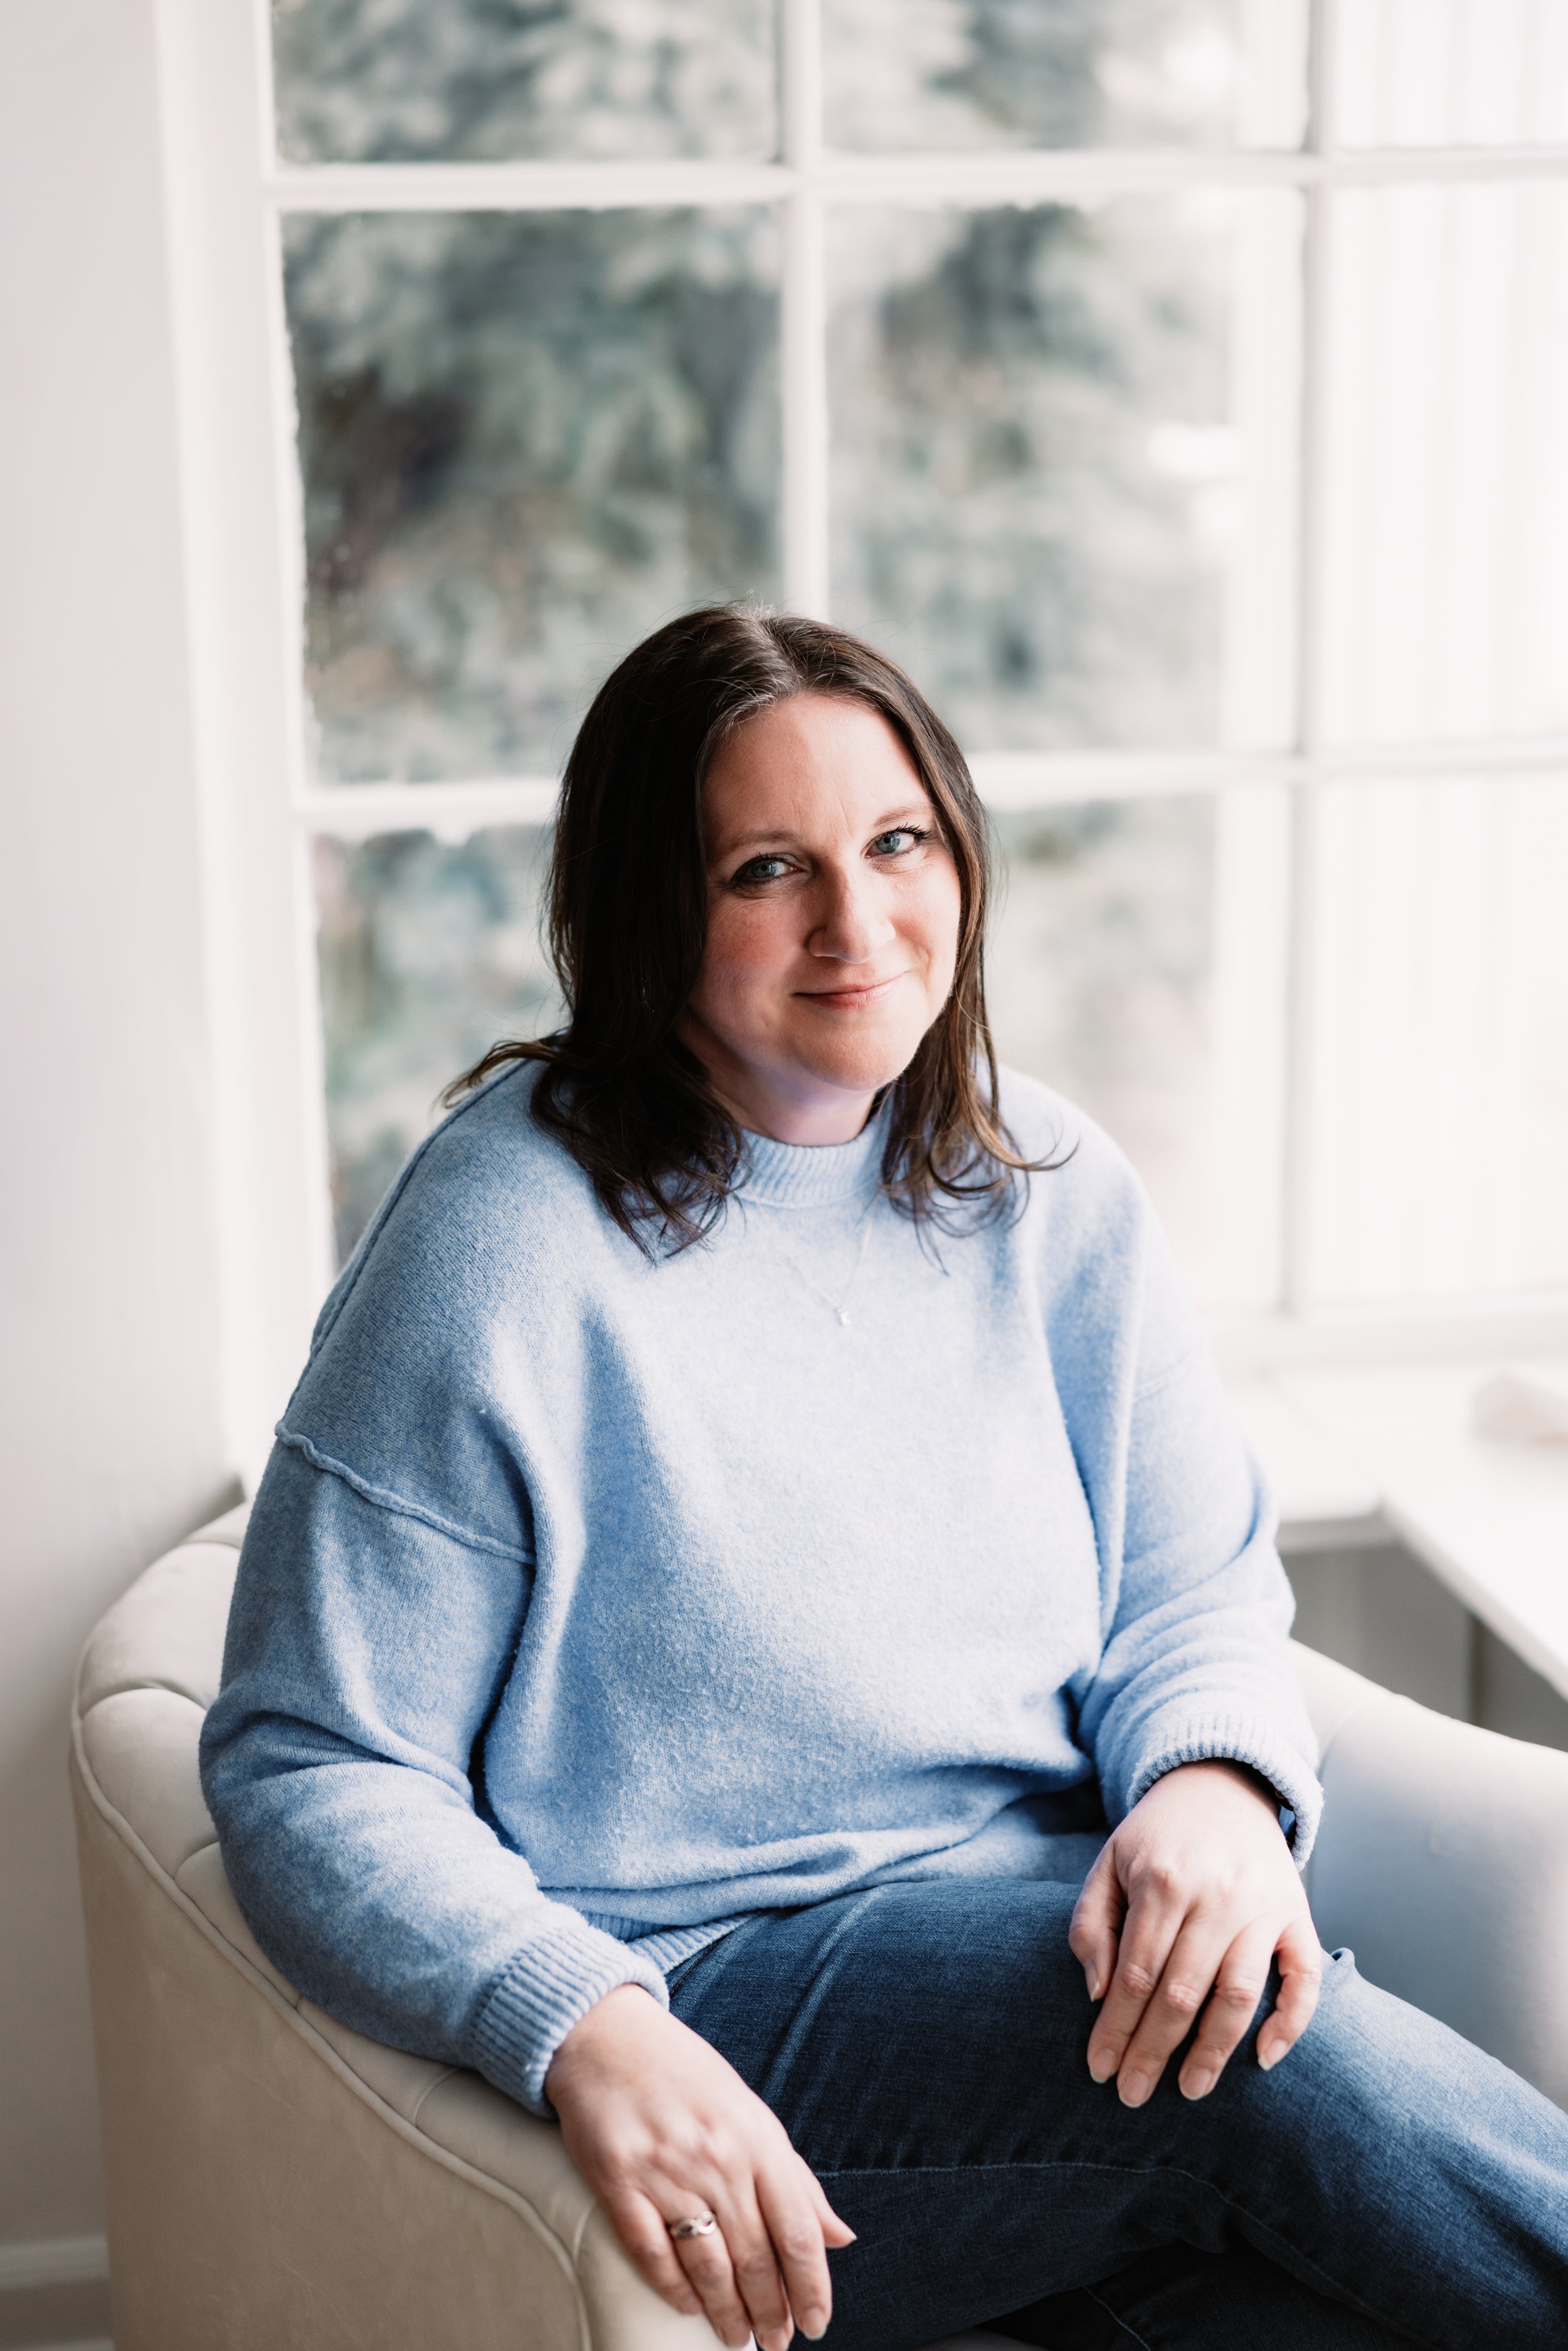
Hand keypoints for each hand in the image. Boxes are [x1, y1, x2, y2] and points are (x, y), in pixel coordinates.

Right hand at [544, 1984, 854, 2349]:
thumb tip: (841, 2237)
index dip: (812, 2288)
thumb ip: (796, 2179)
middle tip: (775, 2342)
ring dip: (727, 2313)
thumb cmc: (686, 2077)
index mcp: (757, 2139)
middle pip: (755, 2258)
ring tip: (737, 2337)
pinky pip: (651, 2252)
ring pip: (707, 2266)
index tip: (817, 2323)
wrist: (609, 2036)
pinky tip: (688, 2306)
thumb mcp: (752, 2115)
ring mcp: (665, 2170)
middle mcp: (717, 2157)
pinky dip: (672, 2288)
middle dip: (771, 2313)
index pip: (797, 2232)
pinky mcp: (617, 2180)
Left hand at [1068, 1759, 1320, 2106]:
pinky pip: (1305, 1978)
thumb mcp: (1108, 1864)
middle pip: (1182, 1993)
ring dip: (1214, 2052)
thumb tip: (1099, 1994)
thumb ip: (1091, 1925)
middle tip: (1132, 2095)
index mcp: (1162, 1881)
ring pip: (1239, 1995)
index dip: (1115, 2028)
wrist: (1220, 1785)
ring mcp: (1263, 1907)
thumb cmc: (1155, 1837)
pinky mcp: (1298, 1915)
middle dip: (1153, 2052)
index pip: (1134, 1975)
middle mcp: (1216, 1896)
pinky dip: (1291, 2022)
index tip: (1099, 2069)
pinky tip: (1266, 2060)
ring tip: (1190, 2091)